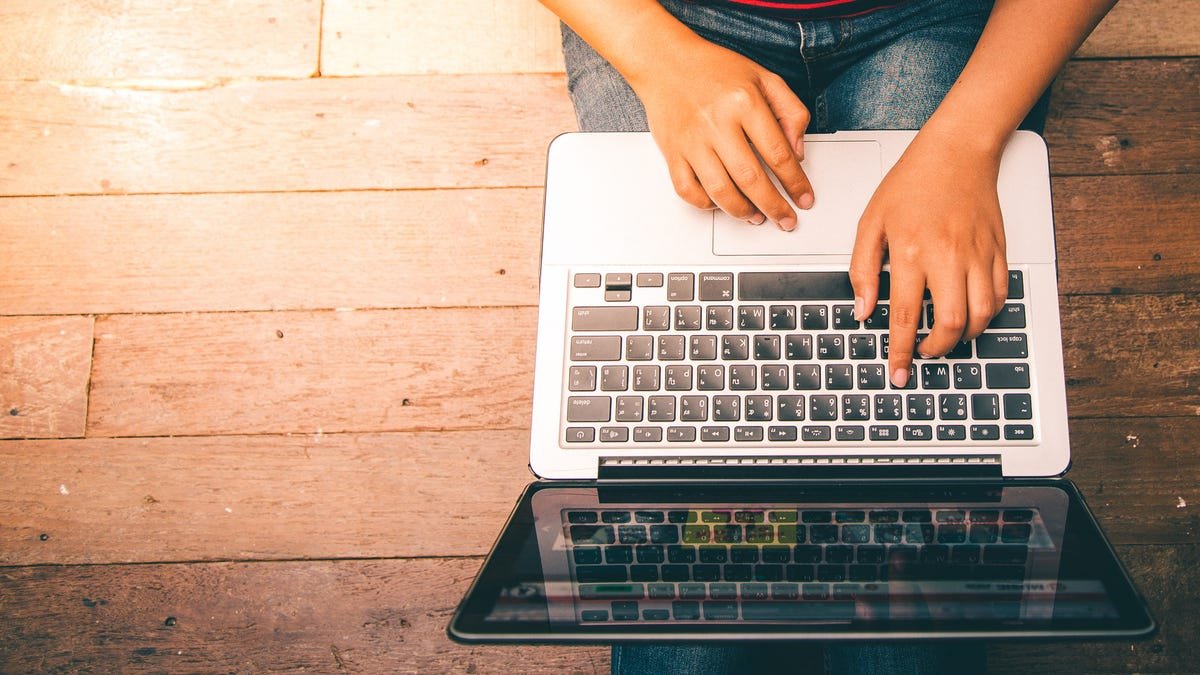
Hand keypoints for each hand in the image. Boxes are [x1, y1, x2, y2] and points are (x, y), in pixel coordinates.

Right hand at [630, 39, 813, 228]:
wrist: (666, 63)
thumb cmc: (715, 71)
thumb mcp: (764, 79)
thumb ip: (790, 112)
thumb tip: (797, 153)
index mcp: (744, 102)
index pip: (778, 154)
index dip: (795, 182)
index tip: (804, 198)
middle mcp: (716, 123)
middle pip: (751, 179)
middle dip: (774, 206)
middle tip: (785, 219)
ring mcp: (691, 141)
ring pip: (720, 191)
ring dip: (742, 212)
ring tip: (756, 217)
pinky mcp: (672, 153)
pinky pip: (687, 190)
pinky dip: (705, 204)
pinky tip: (720, 203)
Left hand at [849, 135, 1007, 386]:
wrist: (957, 151)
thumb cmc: (912, 182)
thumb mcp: (871, 222)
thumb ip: (862, 269)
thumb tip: (862, 310)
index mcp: (911, 251)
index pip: (903, 315)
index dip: (900, 351)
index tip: (897, 372)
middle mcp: (948, 256)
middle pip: (950, 322)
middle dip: (937, 349)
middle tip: (924, 353)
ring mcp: (978, 254)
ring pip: (982, 314)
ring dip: (965, 336)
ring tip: (947, 337)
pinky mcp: (998, 250)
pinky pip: (1000, 295)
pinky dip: (988, 314)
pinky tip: (971, 315)